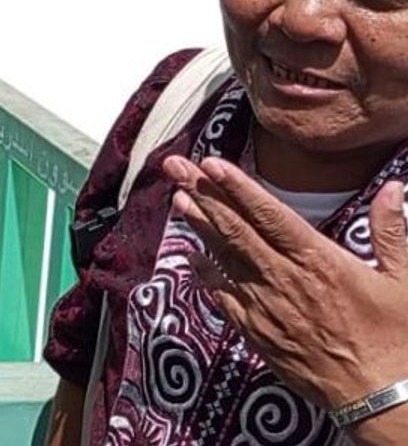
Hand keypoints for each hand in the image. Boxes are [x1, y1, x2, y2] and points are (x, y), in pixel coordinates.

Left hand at [163, 155, 407, 412]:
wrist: (380, 396)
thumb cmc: (398, 338)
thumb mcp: (405, 280)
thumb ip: (392, 232)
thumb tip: (394, 188)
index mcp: (319, 261)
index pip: (269, 214)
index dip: (237, 187)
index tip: (211, 164)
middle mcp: (284, 278)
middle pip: (235, 228)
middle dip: (203, 193)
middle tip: (175, 167)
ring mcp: (265, 305)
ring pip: (223, 257)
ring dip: (199, 226)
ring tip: (177, 198)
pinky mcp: (256, 332)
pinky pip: (222, 297)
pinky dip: (205, 274)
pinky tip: (191, 256)